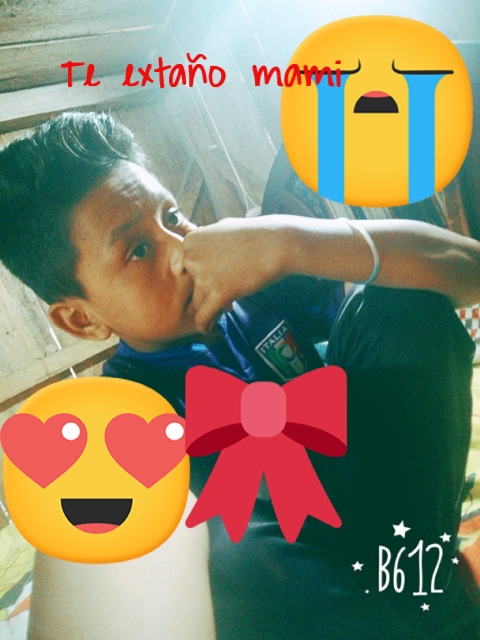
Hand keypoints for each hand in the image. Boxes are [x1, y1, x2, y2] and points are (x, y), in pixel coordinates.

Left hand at [181, 217, 289, 331]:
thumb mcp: (221, 228)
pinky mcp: (217, 293)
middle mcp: (192, 258)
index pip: (184, 266)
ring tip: (220, 312)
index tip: (210, 281)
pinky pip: (202, 317)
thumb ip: (205, 241)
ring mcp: (203, 276)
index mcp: (190, 241)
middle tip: (222, 295)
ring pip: (198, 302)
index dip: (199, 275)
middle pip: (191, 285)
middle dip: (205, 292)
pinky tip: (208, 329)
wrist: (276, 244)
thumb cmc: (254, 235)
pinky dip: (204, 325)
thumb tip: (196, 248)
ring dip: (209, 308)